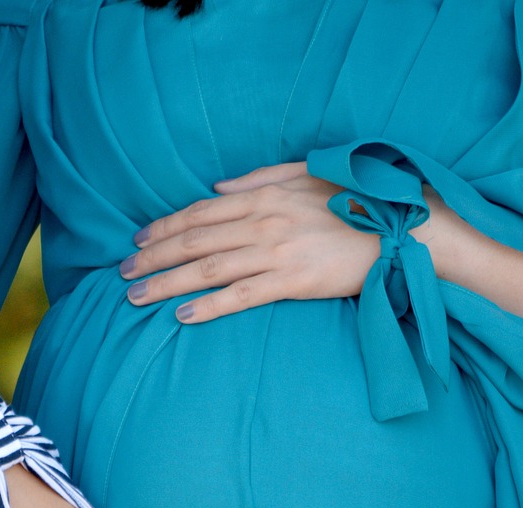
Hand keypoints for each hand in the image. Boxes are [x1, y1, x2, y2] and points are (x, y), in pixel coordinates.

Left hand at [121, 162, 379, 322]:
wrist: (400, 229)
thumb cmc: (355, 202)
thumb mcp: (305, 175)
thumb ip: (258, 179)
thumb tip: (216, 188)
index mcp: (264, 196)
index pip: (200, 212)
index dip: (164, 226)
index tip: (138, 239)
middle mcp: (263, 222)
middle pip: (193, 240)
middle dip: (152, 256)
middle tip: (122, 272)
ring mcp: (277, 252)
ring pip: (207, 269)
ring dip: (166, 283)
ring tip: (136, 296)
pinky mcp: (293, 282)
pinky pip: (241, 296)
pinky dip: (208, 306)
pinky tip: (182, 316)